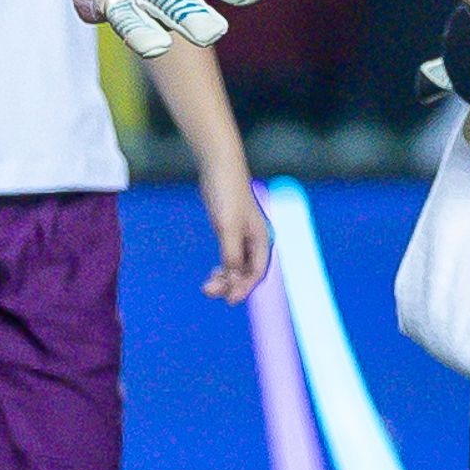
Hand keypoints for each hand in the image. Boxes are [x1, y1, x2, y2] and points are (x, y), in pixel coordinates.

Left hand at [200, 167, 274, 302]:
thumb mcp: (227, 227)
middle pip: (248, 273)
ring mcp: (245, 236)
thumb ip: (231, 253)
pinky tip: (213, 274)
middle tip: (207, 290)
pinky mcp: (232, 231)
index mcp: (263, 239)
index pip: (256, 272)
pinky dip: (223, 269)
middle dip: (230, 285)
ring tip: (207, 286)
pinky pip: (231, 258)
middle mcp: (257, 240)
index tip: (228, 301)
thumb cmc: (227, 195)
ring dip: (225, 279)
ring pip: (238, 267)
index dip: (243, 288)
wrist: (219, 168)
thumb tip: (231, 276)